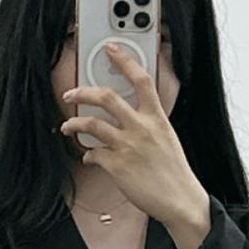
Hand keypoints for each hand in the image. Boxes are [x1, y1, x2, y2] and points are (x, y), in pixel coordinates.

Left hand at [59, 43, 210, 243]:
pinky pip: (93, 154)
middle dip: (82, 92)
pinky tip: (89, 158)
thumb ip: (149, 123)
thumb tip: (130, 119)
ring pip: (91, 124)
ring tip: (68, 126)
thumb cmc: (175, 172)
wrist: (180, 200)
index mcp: (157, 118)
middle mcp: (141, 128)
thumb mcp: (167, 138)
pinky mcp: (117, 166)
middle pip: (106, 97)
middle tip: (71, 93)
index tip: (112, 49)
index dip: (124, 60)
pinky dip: (88, 155)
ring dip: (74, 123)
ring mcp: (128, 146)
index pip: (141, 80)